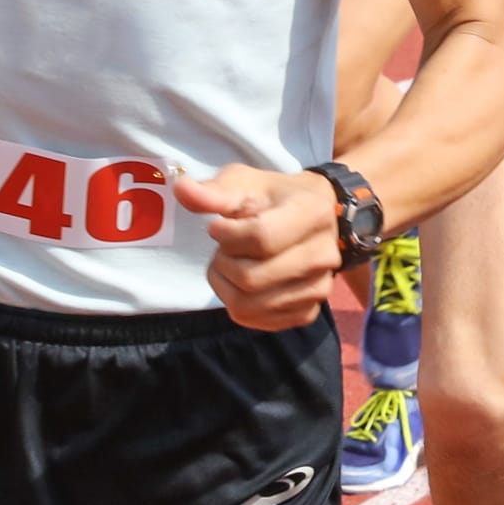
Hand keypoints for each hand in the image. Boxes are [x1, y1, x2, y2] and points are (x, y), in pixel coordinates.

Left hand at [176, 165, 342, 330]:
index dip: (227, 236)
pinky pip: (257, 321)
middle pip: (251, 278)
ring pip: (249, 305)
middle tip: (225, 247)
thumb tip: (180, 189)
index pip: (261, 238)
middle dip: (223, 262)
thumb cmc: (275, 197)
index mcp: (311, 213)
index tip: (218, 226)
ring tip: (233, 263)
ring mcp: (319, 288)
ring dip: (226, 285)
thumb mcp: (246, 183)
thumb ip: (214, 191)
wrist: (317, 219)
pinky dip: (237, 303)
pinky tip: (243, 282)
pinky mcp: (308, 312)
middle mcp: (324, 255)